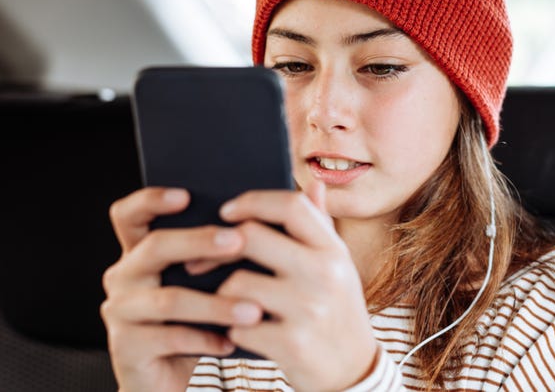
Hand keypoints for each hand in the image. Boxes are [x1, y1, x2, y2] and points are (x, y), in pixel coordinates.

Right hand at [100, 187, 263, 391]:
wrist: (175, 378)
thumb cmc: (199, 321)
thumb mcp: (210, 281)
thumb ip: (229, 247)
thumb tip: (279, 208)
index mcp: (140, 252)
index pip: (130, 214)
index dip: (151, 200)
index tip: (185, 195)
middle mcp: (124, 276)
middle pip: (155, 247)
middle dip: (199, 241)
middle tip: (238, 241)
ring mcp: (121, 311)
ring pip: (169, 298)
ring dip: (215, 303)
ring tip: (253, 309)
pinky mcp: (126, 347)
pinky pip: (169, 338)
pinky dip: (206, 339)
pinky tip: (233, 341)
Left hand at [216, 181, 378, 390]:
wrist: (353, 372)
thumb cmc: (336, 310)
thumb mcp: (338, 267)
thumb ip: (321, 226)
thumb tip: (315, 183)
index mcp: (333, 250)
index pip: (291, 205)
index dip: (253, 201)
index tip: (227, 211)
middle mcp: (326, 273)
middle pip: (251, 237)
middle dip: (218, 247)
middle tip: (201, 259)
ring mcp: (310, 308)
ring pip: (236, 283)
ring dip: (221, 295)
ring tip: (226, 302)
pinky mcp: (293, 343)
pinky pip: (238, 326)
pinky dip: (231, 330)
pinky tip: (239, 332)